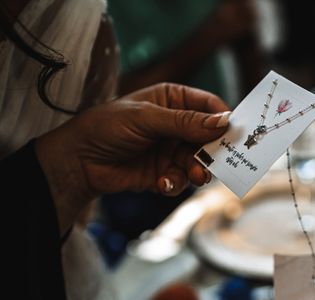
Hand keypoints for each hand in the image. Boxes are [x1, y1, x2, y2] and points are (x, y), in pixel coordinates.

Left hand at [36, 83, 230, 232]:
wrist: (79, 161)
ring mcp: (172, 150)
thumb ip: (184, 122)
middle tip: (216, 162)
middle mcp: (177, 125)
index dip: (223, 120)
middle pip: (210, 138)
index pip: (209, 107)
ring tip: (191, 176)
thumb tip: (222, 123)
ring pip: (199, 162)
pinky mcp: (165, 173)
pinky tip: (161, 183)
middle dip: (212, 152)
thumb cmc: (107, 127)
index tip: (234, 133)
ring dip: (196, 170)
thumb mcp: (146, 118)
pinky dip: (176, 183)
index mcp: (173, 100)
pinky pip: (182, 180)